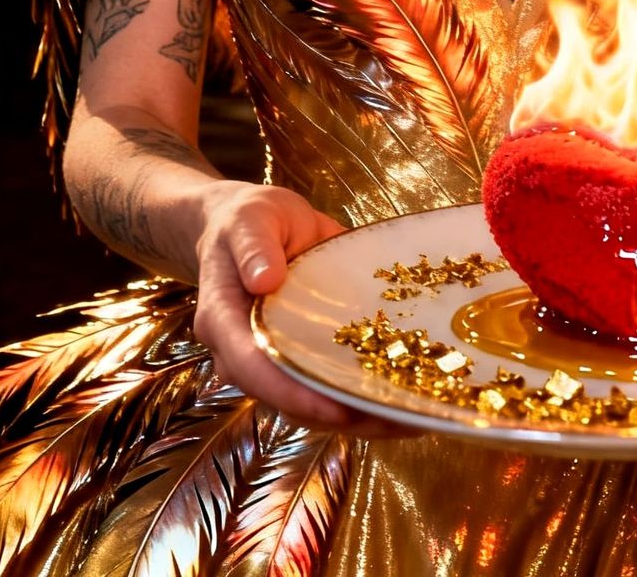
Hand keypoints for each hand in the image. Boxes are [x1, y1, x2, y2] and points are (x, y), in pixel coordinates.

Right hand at [193, 181, 416, 434]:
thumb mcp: (249, 219)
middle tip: (394, 417)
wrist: (249, 227)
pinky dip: (363, 394)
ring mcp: (275, 360)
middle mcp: (244, 354)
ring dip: (359, 414)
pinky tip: (406, 396)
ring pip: (312, 403)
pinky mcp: (301, 356)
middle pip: (288, 398)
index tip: (337, 408)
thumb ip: (254, 246)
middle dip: (339, 414)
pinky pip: (328, 384)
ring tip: (412, 416)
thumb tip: (265, 279)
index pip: (253, 367)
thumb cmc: (246, 220)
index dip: (292, 392)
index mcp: (224, 321)